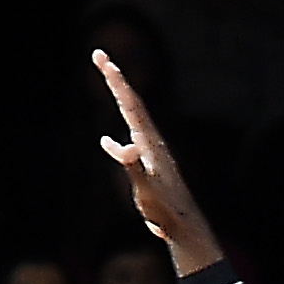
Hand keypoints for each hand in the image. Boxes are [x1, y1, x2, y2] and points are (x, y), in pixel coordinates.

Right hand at [93, 51, 226, 271]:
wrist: (184, 227)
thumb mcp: (146, 189)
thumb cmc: (166, 211)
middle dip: (115, 79)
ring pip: (133, 118)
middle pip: (132, 104)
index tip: (103, 58)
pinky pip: (131, 141)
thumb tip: (123, 147)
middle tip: (99, 55)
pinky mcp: (149, 168)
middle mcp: (152, 143)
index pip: (131, 105)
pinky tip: (106, 142)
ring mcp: (151, 154)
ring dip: (120, 97)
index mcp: (150, 144)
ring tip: (110, 80)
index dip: (116, 81)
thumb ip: (133, 167)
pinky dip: (118, 133)